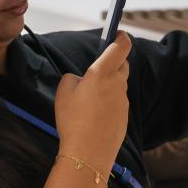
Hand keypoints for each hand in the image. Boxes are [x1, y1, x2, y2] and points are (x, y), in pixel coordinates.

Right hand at [55, 32, 131, 171]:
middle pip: (122, 65)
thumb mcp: (63, 92)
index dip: (122, 37)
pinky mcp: (124, 116)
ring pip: (118, 86)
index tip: (118, 34)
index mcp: (103, 73)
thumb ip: (72, 78)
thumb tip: (80, 79)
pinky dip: (108, 103)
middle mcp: (118, 84)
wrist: (88, 153)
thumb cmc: (73, 120)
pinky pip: (117, 103)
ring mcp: (123, 101)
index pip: (121, 47)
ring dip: (108, 86)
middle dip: (114, 62)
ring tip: (89, 99)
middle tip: (97, 68)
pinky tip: (94, 115)